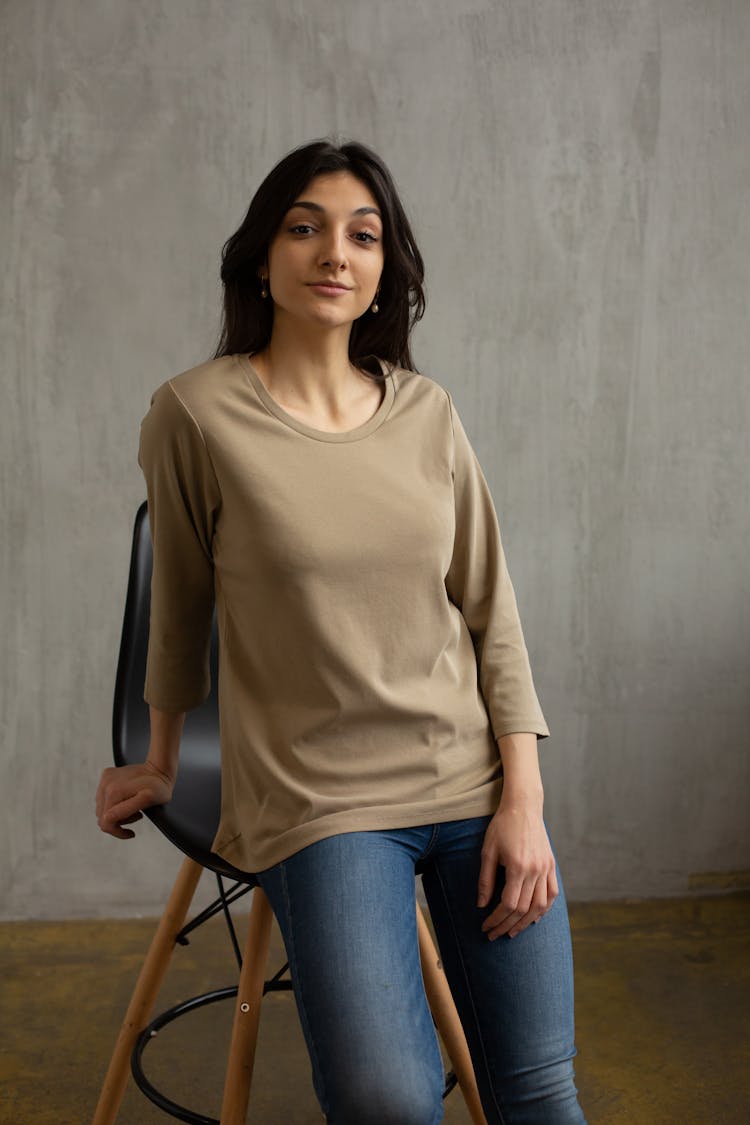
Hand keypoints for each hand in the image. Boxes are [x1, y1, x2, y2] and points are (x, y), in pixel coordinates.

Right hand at [95, 761, 173, 839]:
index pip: (105, 823)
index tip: (132, 833)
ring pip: (102, 808)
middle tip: (138, 815)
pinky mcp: (106, 776)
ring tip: (135, 807)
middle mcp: (105, 784)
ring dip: (117, 813)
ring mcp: (105, 779)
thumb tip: (107, 818)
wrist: (160, 768)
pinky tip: (128, 799)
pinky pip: (104, 798)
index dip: (118, 832)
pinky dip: (114, 803)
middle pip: (102, 817)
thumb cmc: (158, 787)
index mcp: (113, 792)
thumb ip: (126, 810)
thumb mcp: (147, 800)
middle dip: (119, 821)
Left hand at [477, 801, 557, 939]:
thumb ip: (485, 880)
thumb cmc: (501, 827)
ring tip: (512, 931)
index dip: (496, 919)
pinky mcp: (551, 865)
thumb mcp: (488, 851)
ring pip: (540, 906)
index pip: (508, 904)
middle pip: (524, 909)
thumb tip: (481, 905)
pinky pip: (552, 893)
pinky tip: (534, 917)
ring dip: (526, 922)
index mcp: (518, 867)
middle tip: (494, 934)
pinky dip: (544, 909)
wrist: (523, 807)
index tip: (486, 927)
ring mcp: (546, 868)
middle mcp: (535, 870)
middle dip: (507, 925)